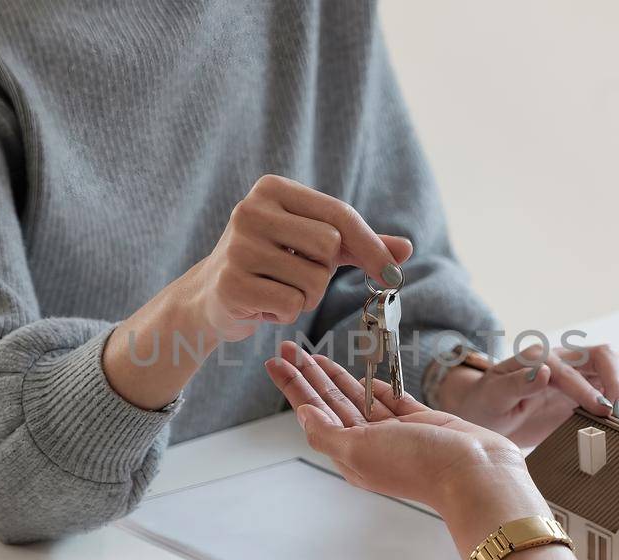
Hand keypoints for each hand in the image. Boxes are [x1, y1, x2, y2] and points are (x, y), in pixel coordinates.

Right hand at [187, 174, 412, 341]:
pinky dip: (286, 313)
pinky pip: (291, 305)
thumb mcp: (314, 246)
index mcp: (272, 189)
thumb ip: (359, 245)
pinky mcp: (231, 283)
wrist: (212, 295)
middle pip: (329, 246)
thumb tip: (406, 250)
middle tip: (297, 274)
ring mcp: (238, 246)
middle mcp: (250, 210)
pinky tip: (264, 303)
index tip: (392, 273)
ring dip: (306, 297)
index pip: (339, 214)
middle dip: (324, 271)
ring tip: (278, 289)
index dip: (371, 246)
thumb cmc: (273, 264)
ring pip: (313, 280)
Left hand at [264, 340, 529, 514]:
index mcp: (352, 454)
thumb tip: (303, 414)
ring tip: (314, 355)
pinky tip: (363, 375)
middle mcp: (371, 444)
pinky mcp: (423, 422)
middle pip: (331, 402)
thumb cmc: (418, 465)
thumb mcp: (360, 452)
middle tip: (288, 348)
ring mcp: (398, 433)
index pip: (314, 413)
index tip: (275, 362)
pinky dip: (376, 386)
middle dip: (307, 375)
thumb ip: (327, 434)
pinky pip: (393, 399)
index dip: (294, 386)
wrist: (475, 472)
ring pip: (358, 397)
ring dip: (335, 376)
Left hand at [435, 343, 618, 446]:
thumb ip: (515, 384)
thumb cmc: (487, 403)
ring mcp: (580, 375)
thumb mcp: (492, 396)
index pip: (571, 368)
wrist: (488, 414)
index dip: (587, 389)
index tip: (601, 411)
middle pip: (606, 356)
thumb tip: (544, 373)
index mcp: (540, 357)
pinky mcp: (589, 392)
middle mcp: (565, 360)